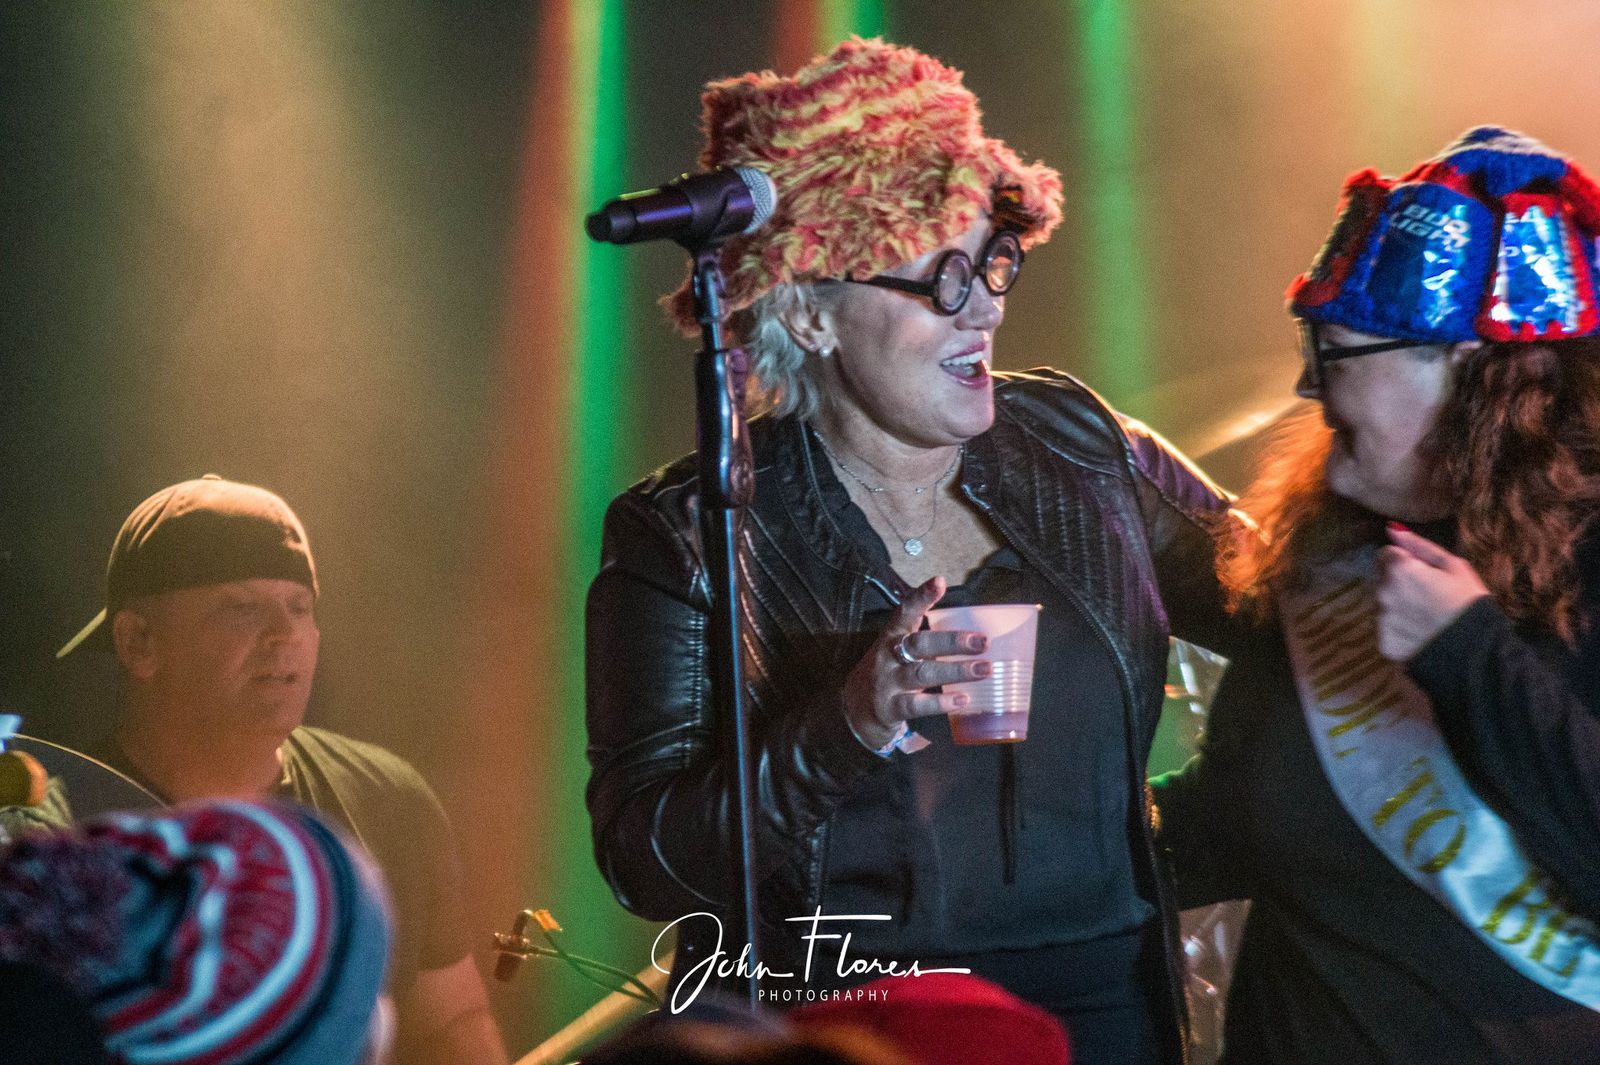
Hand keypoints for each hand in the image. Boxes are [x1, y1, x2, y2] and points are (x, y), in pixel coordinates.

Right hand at [842, 576, 991, 748]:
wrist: (853, 712)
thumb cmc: (886, 677)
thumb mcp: (898, 653)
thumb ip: (926, 644)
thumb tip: (972, 638)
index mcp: (892, 636)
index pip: (905, 611)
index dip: (921, 596)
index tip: (939, 582)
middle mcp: (887, 656)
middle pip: (919, 643)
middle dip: (952, 641)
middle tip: (982, 642)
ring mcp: (887, 682)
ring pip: (922, 673)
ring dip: (956, 671)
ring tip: (983, 670)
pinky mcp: (889, 708)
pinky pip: (917, 705)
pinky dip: (941, 702)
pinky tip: (962, 699)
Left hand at [1376, 524, 1490, 660]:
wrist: (1475, 651)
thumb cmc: (1468, 602)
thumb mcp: (1453, 566)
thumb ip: (1418, 545)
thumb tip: (1392, 528)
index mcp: (1399, 569)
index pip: (1385, 555)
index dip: (1404, 562)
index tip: (1422, 573)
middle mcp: (1382, 592)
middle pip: (1382, 580)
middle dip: (1398, 584)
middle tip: (1427, 597)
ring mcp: (1381, 619)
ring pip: (1383, 605)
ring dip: (1397, 607)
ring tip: (1425, 617)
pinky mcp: (1383, 642)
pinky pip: (1387, 630)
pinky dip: (1399, 631)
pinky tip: (1420, 634)